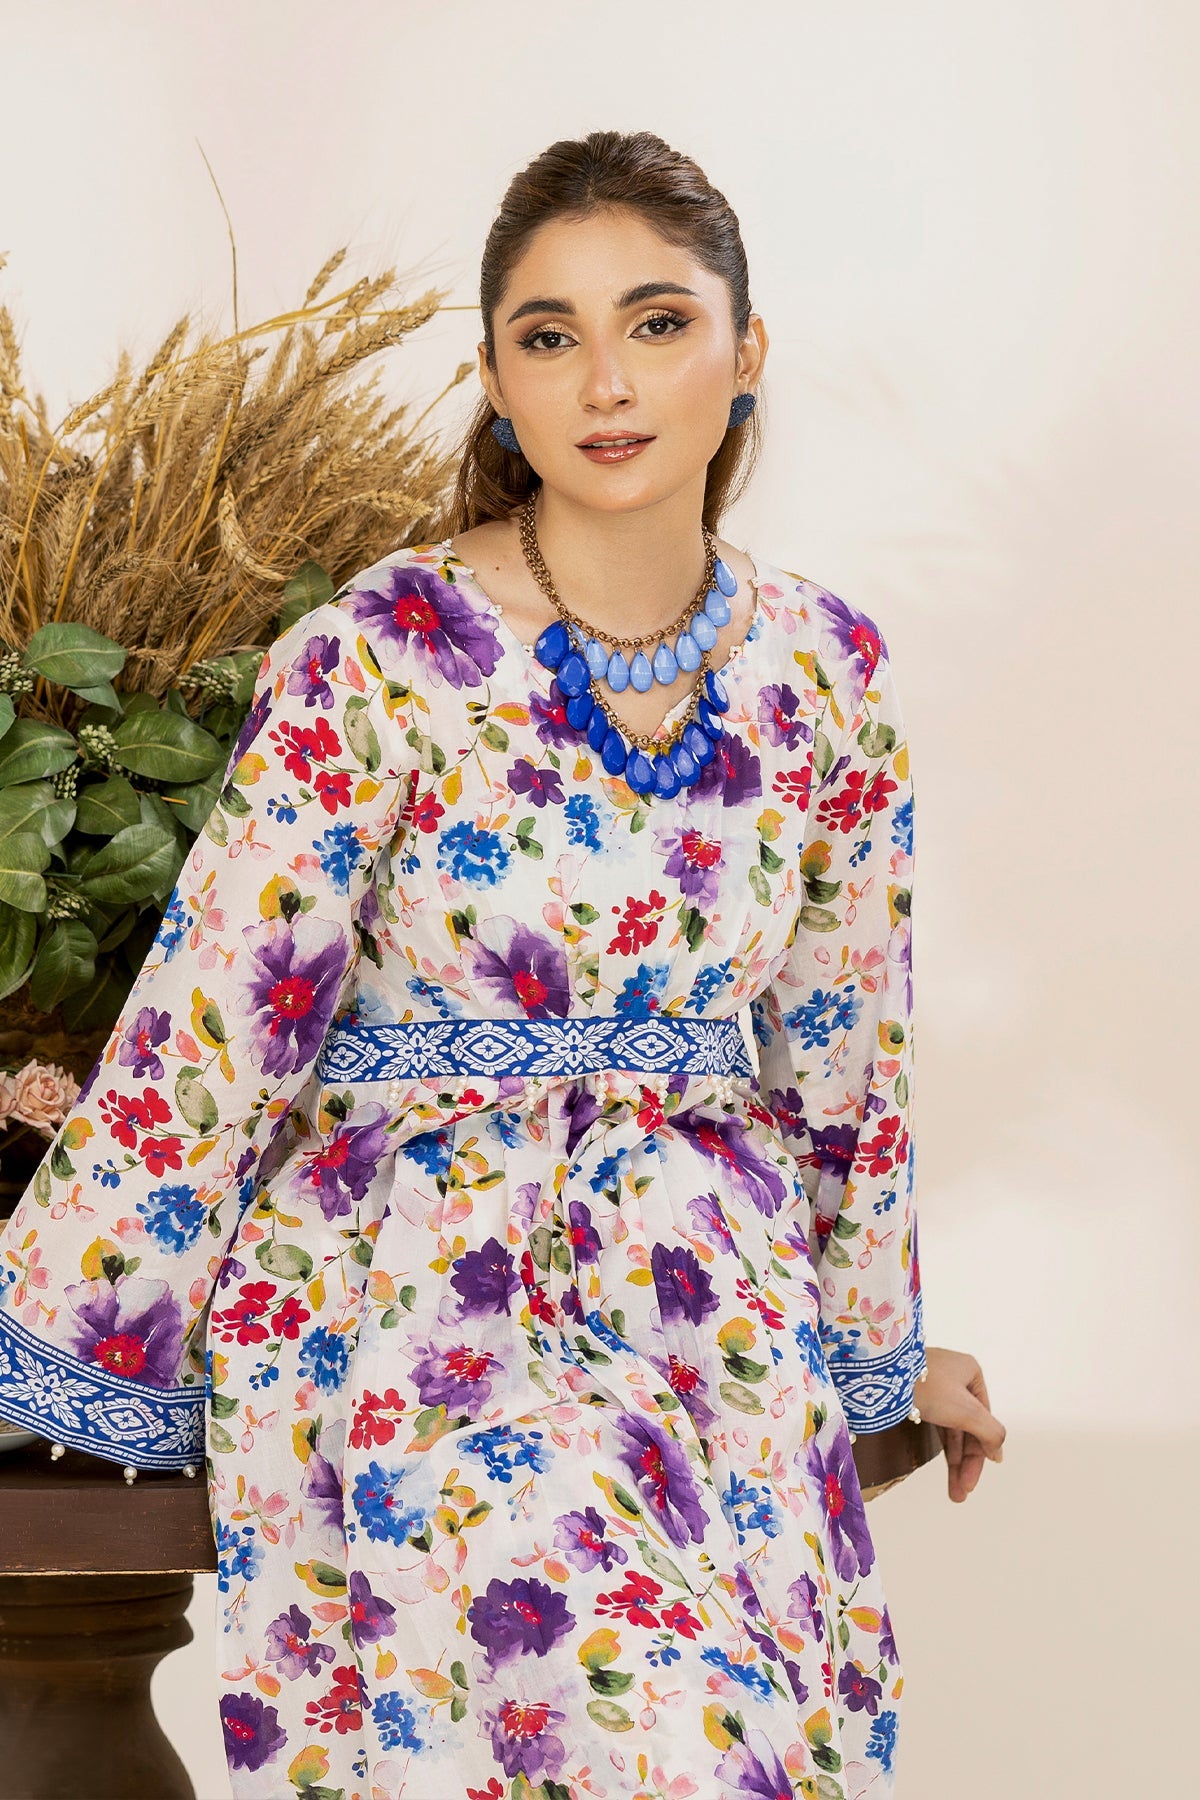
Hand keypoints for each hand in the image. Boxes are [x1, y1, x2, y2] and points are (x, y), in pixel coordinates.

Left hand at [912, 1346, 1005, 1503]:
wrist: (883, 1375)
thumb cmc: (928, 1386)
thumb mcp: (968, 1411)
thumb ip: (991, 1433)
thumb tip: (998, 1453)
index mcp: (970, 1372)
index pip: (984, 1419)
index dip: (982, 1451)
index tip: (976, 1478)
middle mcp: (954, 1378)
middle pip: (967, 1428)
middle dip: (966, 1463)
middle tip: (963, 1491)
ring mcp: (934, 1386)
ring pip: (951, 1429)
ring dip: (955, 1462)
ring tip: (956, 1493)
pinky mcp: (916, 1395)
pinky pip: (936, 1425)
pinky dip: (942, 1448)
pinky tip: (948, 1467)